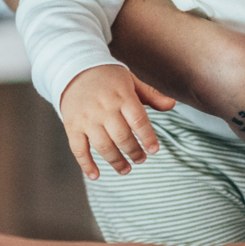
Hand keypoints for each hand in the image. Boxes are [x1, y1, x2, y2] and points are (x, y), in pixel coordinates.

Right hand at [60, 66, 174, 179]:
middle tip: (141, 160)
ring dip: (116, 161)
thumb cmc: (109, 78)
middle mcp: (104, 108)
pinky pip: (78, 149)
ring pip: (103, 146)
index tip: (154, 150)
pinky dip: (86, 164)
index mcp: (122, 96)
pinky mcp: (72, 125)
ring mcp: (87, 118)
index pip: (139, 120)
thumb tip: (172, 105)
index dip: (148, 137)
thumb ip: (152, 95)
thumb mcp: (131, 81)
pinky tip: (96, 176)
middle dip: (134, 152)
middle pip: (122, 136)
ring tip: (126, 169)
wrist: (74, 70)